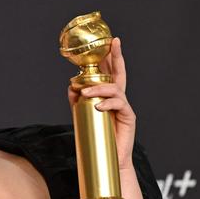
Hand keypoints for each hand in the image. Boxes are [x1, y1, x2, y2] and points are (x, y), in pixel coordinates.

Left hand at [67, 37, 134, 168]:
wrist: (109, 157)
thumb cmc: (96, 135)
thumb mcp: (82, 114)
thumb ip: (77, 100)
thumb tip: (71, 85)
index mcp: (109, 95)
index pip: (110, 72)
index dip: (110, 57)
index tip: (109, 41)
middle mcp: (118, 97)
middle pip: (119, 73)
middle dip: (117, 56)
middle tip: (114, 43)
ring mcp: (124, 106)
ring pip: (115, 89)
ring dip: (98, 88)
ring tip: (85, 92)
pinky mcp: (128, 117)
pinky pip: (120, 105)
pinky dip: (107, 104)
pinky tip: (97, 107)